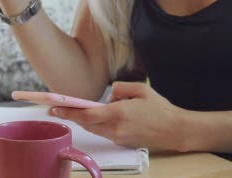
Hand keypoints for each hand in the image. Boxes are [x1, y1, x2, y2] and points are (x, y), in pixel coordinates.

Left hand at [47, 82, 186, 151]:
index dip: (69, 112)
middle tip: (55, 109)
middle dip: (70, 116)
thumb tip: (109, 96)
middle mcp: (116, 128)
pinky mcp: (123, 142)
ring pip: (94, 129)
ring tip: (71, 111)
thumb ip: (121, 88)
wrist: (176, 130)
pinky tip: (94, 117)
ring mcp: (119, 137)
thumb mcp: (141, 89)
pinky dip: (96, 125)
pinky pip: (104, 132)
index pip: (87, 114)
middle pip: (87, 123)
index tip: (55, 108)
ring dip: (83, 121)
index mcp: (119, 113)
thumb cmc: (160, 108)